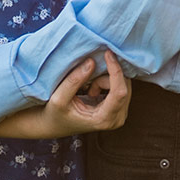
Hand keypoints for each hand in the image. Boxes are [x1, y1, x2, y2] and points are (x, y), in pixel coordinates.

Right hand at [0, 51, 130, 139]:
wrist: (56, 125)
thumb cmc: (55, 114)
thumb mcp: (59, 98)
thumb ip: (75, 80)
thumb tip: (92, 62)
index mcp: (103, 119)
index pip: (119, 92)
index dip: (116, 70)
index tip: (108, 53)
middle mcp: (117, 119)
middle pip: (123, 86)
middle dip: (106, 76)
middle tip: (87, 81)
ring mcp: (120, 115)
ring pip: (123, 84)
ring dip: (105, 80)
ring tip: (89, 89)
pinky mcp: (119, 109)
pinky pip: (121, 87)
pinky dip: (106, 83)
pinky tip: (94, 91)